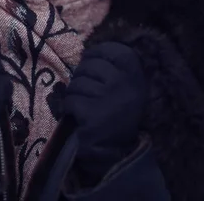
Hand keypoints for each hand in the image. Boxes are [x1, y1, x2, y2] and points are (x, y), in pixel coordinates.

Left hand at [64, 42, 147, 182]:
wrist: (117, 154)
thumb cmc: (118, 117)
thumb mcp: (126, 89)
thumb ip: (114, 70)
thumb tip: (87, 51)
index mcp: (135, 76)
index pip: (112, 50)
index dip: (95, 53)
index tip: (90, 61)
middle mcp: (124, 84)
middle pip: (88, 66)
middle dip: (81, 77)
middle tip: (86, 92)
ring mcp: (107, 98)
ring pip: (76, 84)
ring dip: (74, 95)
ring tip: (83, 107)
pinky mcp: (91, 113)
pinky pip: (69, 101)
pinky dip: (68, 109)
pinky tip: (78, 117)